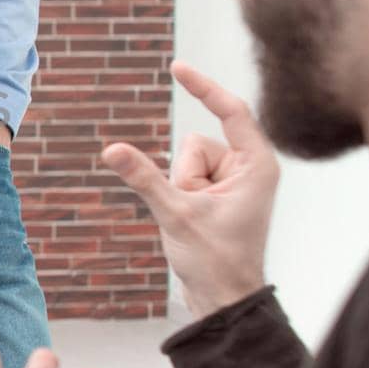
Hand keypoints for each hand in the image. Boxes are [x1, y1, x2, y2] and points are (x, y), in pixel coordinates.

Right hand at [100, 61, 279, 319]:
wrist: (224, 300)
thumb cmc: (215, 260)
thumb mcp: (175, 214)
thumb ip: (143, 177)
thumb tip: (111, 149)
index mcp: (257, 165)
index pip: (231, 111)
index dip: (203, 87)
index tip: (177, 67)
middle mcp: (250, 167)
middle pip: (196, 143)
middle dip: (184, 175)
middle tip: (197, 213)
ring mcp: (234, 181)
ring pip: (187, 161)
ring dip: (181, 188)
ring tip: (197, 221)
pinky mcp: (220, 194)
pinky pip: (186, 176)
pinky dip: (181, 195)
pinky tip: (193, 222)